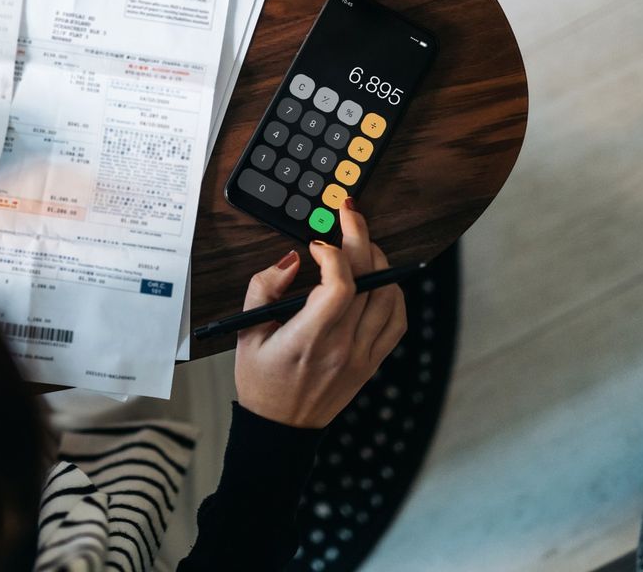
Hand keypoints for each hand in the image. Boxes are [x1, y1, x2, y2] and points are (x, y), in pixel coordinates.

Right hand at [235, 201, 406, 428]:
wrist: (281, 428)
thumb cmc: (261, 381)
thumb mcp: (245, 333)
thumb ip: (263, 288)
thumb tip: (292, 259)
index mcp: (308, 339)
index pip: (339, 286)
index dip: (333, 254)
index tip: (316, 244)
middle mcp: (341, 347)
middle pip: (367, 280)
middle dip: (359, 236)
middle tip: (348, 214)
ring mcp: (362, 355)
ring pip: (389, 295)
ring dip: (379, 261)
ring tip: (362, 244)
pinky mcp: (372, 362)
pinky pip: (397, 320)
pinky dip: (393, 293)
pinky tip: (379, 279)